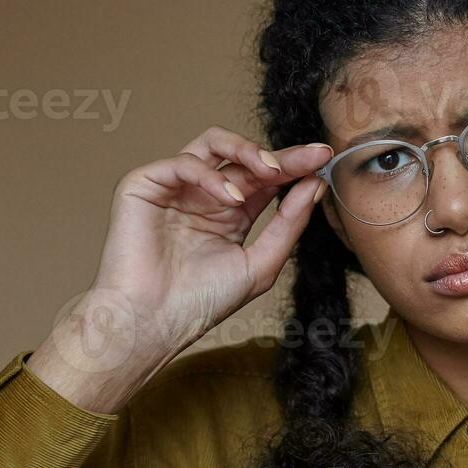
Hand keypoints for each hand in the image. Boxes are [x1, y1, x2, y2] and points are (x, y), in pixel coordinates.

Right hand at [30, 126, 332, 410]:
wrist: (155, 322)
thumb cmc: (202, 301)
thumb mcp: (262, 263)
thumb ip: (289, 223)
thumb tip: (316, 184)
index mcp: (229, 212)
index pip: (265, 179)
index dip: (294, 167)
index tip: (324, 159)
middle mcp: (202, 195)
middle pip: (244, 159)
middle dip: (280, 156)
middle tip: (310, 157)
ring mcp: (174, 187)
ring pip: (213, 144)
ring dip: (247, 151)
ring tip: (272, 171)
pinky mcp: (144, 185)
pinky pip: (183, 163)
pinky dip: (211, 177)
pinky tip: (231, 200)